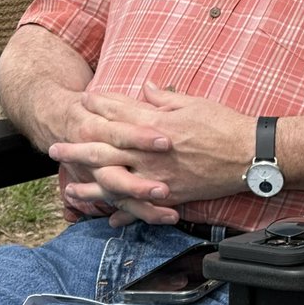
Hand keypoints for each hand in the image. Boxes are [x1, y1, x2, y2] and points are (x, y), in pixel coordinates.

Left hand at [49, 84, 253, 225]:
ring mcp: (158, 176)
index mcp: (156, 124)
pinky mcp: (171, 195)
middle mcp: (151, 152)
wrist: (249, 154)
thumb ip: (165, 98)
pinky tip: (108, 217)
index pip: (120, 112)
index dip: (100, 105)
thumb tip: (146, 87)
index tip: (83, 101)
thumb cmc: (224, 125)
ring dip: (91, 186)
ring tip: (70, 190)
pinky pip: (141, 207)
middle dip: (78, 149)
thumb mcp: (194, 103)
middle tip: (54, 150)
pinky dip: (124, 213)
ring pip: (116, 183)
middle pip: (106, 150)